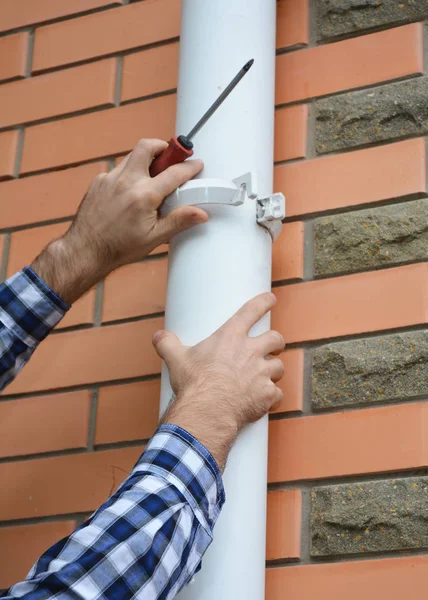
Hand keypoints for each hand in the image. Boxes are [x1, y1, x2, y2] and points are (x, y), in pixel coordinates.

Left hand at [31, 139, 205, 303]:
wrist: (86, 250)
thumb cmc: (119, 247)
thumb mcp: (154, 237)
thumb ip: (179, 221)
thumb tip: (200, 213)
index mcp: (144, 196)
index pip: (174, 173)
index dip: (190, 167)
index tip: (197, 164)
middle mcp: (126, 181)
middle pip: (148, 147)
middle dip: (163, 147)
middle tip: (171, 158)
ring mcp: (110, 179)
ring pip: (132, 156)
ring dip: (146, 160)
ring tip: (153, 176)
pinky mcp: (99, 181)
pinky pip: (119, 169)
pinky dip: (130, 174)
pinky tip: (132, 191)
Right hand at [153, 293, 284, 467]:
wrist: (207, 411)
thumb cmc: (194, 383)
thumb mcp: (176, 360)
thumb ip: (168, 345)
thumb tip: (158, 336)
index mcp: (231, 337)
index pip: (252, 311)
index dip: (264, 302)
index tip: (271, 299)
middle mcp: (251, 351)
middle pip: (275, 338)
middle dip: (276, 342)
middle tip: (273, 346)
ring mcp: (261, 373)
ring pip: (279, 367)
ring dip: (274, 371)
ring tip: (268, 376)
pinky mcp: (266, 394)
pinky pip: (277, 394)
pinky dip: (273, 397)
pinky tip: (267, 401)